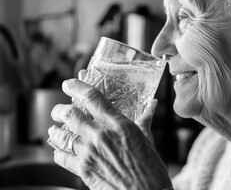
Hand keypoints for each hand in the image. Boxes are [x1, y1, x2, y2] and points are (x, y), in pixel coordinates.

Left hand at [47, 79, 171, 189]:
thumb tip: (151, 106)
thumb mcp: (148, 140)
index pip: (92, 98)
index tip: (70, 84)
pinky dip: (58, 153)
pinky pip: (62, 158)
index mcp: (119, 125)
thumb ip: (145, 120)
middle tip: (59, 110)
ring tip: (54, 130)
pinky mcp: (84, 171)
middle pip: (70, 115)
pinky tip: (60, 151)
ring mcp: (90, 154)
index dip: (77, 86)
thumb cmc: (151, 169)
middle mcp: (101, 136)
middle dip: (60, 110)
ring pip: (62, 136)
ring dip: (56, 131)